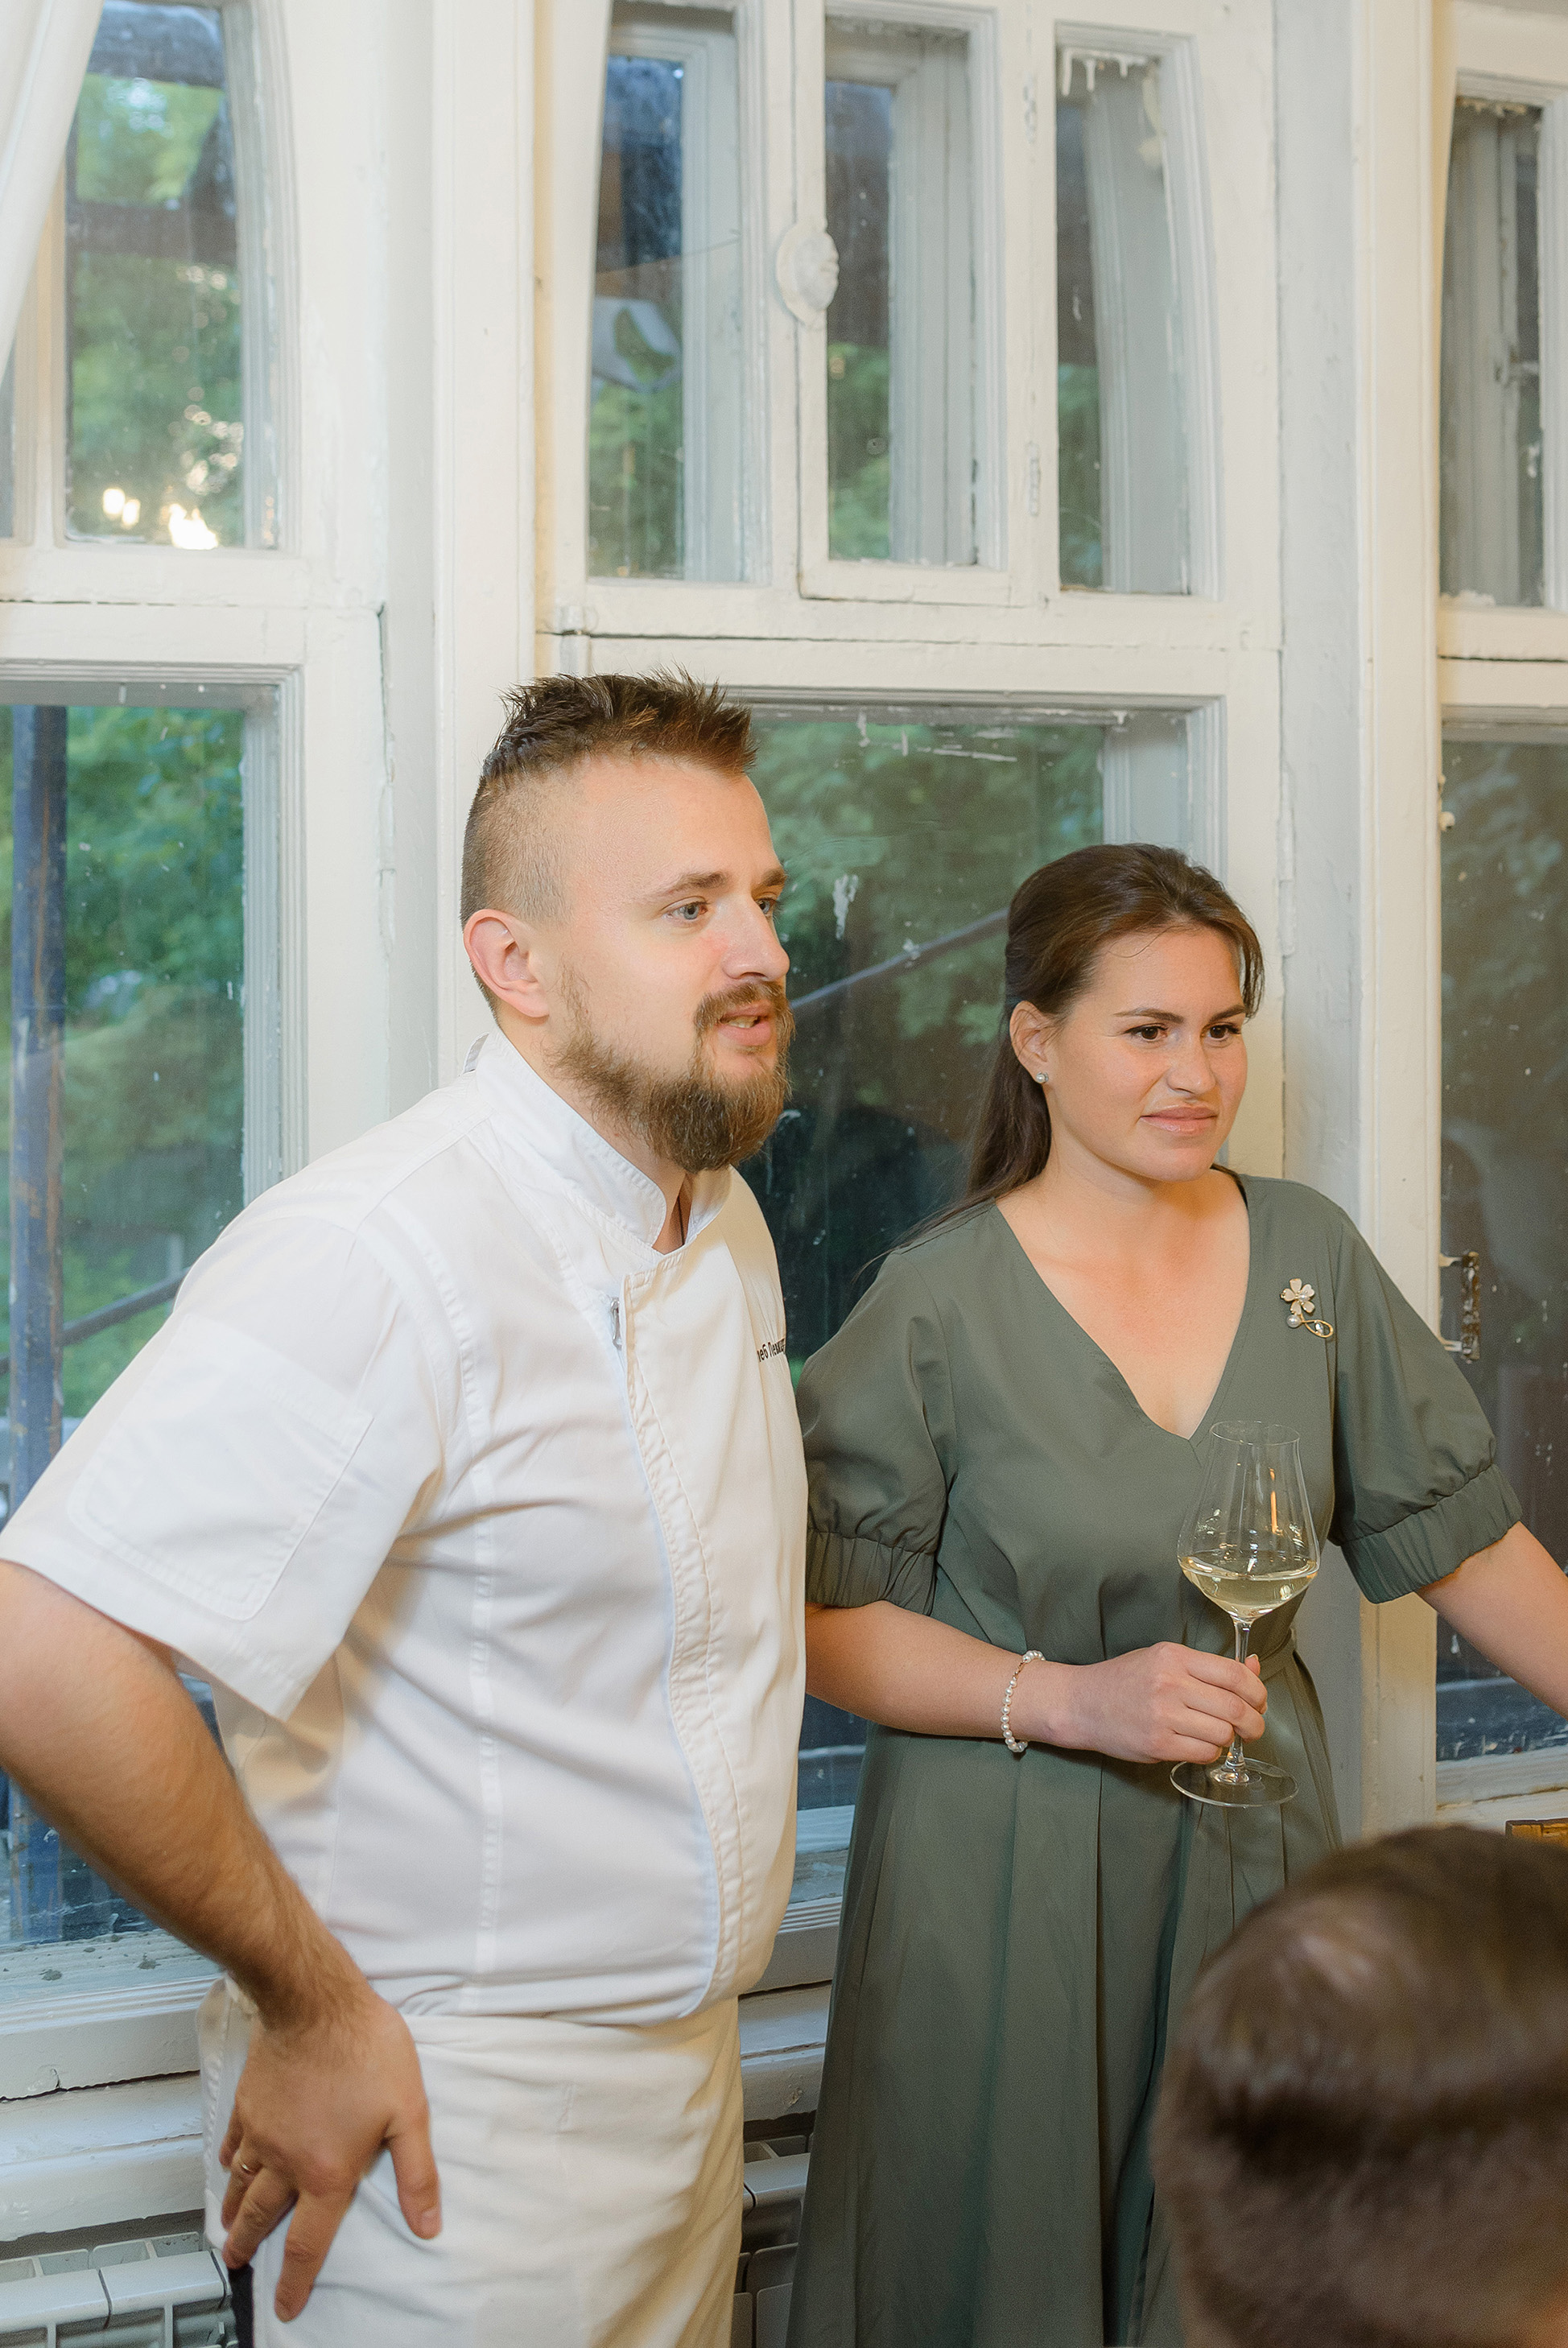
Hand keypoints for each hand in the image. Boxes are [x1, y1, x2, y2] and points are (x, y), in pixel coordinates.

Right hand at [219, 1978, 439, 2321]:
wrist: (315, 2004)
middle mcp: (286, 2161)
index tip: (287, 2307)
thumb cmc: (366, 2050)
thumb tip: (428, 2224)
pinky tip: (227, 2165)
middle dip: (250, 2247)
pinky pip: (232, 2143)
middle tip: (237, 2265)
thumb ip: (416, 2174)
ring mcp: (262, 2132)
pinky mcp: (248, 2104)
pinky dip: (228, 2161)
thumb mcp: (409, 2112)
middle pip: (263, 2218)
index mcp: (327, 2172)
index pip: (308, 2243)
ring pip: (240, 2184)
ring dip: (233, 2212)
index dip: (297, 2282)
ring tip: (227, 2229)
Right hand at [1019, 1644, 1265, 1765]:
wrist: (1082, 1703)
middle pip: (1235, 1707)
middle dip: (1254, 1722)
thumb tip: (1255, 1669)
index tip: (1259, 1701)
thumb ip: (1208, 1667)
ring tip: (1219, 1736)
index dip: (1257, 1691)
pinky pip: (1204, 1753)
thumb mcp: (1165, 1660)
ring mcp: (1163, 1715)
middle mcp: (1170, 1683)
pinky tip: (1199, 1746)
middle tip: (1253, 1727)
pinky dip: (1210, 1753)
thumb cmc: (1125, 1680)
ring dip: (1229, 1739)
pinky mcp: (1157, 1744)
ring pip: (1223, 1734)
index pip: (1234, 1674)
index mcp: (1175, 1657)